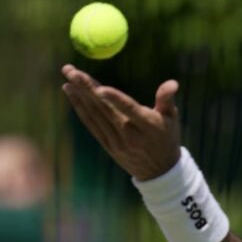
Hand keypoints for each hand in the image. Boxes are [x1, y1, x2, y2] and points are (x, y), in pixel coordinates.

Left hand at [61, 63, 181, 180]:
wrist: (158, 172)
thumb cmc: (166, 138)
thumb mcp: (172, 119)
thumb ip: (167, 99)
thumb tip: (172, 83)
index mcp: (147, 125)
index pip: (129, 109)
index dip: (114, 99)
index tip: (99, 87)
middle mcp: (129, 134)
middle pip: (104, 108)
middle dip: (86, 87)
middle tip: (71, 70)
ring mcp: (116, 141)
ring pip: (94, 114)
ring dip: (79, 94)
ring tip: (68, 76)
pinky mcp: (107, 145)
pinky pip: (91, 124)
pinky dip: (80, 108)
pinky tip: (72, 94)